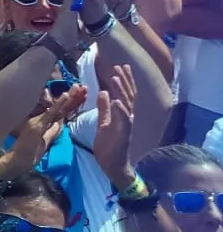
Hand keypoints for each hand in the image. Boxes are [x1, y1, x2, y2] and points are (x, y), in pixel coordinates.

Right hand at [0, 84, 86, 177]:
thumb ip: (51, 131)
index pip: (58, 111)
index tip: (75, 94)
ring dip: (68, 98)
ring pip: (57, 108)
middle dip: (70, 97)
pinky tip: (66, 96)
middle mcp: (40, 119)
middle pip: (59, 107)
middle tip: (79, 86)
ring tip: (77, 87)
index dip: (68, 103)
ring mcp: (39, 121)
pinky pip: (51, 113)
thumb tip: (60, 123)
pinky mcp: (38, 124)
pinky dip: (59, 104)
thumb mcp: (43, 140)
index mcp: (43, 122)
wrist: (17, 159)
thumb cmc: (28, 152)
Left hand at [94, 64, 137, 187]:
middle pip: (128, 96)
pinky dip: (121, 110)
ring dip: (121, 91)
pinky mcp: (124, 135)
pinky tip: (117, 101)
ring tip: (116, 78)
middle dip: (124, 81)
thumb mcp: (103, 123)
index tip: (119, 67)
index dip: (123, 80)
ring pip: (126, 105)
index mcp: (122, 115)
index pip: (124, 94)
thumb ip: (104, 108)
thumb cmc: (110, 145)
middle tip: (119, 66)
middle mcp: (127, 118)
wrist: (113, 165)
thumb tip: (103, 92)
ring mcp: (126, 126)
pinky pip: (124, 121)